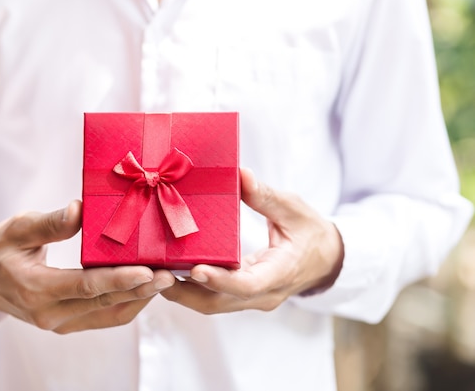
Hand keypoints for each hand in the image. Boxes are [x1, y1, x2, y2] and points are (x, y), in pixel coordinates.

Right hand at [0, 200, 174, 332]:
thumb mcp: (17, 228)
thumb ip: (49, 223)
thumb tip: (81, 210)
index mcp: (35, 289)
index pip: (86, 286)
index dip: (119, 279)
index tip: (148, 271)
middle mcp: (49, 314)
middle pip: (105, 304)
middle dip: (140, 290)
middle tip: (169, 274)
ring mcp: (58, 323)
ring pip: (109, 316)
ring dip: (138, 299)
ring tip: (164, 280)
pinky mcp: (66, 324)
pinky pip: (103, 318)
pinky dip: (125, 303)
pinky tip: (143, 287)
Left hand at [161, 168, 343, 313]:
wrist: (327, 258)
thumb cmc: (312, 232)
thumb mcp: (295, 209)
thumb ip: (267, 196)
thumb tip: (241, 175)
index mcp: (280, 273)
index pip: (246, 285)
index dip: (220, 280)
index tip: (195, 269)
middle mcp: (263, 294)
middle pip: (218, 303)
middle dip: (185, 291)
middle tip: (155, 273)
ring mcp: (251, 298)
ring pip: (211, 304)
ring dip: (182, 292)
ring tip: (153, 272)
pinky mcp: (242, 295)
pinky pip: (213, 297)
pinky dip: (190, 287)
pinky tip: (169, 270)